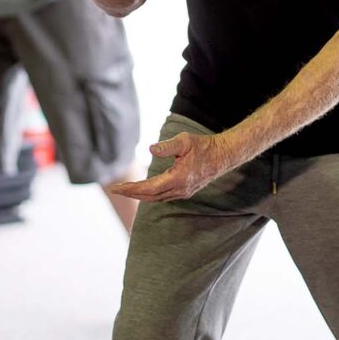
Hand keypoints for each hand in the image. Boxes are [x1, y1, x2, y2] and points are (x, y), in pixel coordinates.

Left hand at [108, 132, 235, 202]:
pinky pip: (164, 196)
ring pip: (157, 198)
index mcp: (178, 179)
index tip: (117, 187)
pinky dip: (151, 195)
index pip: (149, 188)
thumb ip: (167, 146)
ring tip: (125, 190)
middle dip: (132, 193)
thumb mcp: (184, 141)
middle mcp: (180, 189)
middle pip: (150, 196)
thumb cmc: (203, 145)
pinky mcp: (186, 191)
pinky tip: (144, 190)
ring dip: (140, 195)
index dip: (131, 189)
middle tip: (115, 189)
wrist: (223, 155)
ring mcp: (184, 192)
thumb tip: (150, 149)